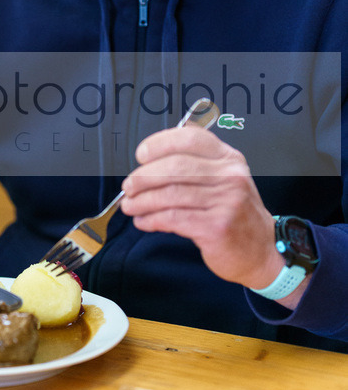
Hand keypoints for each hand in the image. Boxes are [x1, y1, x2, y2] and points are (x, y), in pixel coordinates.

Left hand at [119, 127, 283, 289]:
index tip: (141, 155)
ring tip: (130, 206)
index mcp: (228, 158)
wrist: (261, 251)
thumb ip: (194, 165)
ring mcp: (226, 201)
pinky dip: (152, 219)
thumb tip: (149, 162)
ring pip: (171, 194)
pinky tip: (144, 221)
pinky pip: (174, 218)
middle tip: (129, 186)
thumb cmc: (234, 214)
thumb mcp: (224, 180)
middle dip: (144, 177)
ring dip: (143, 201)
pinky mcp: (217, 227)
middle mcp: (230, 176)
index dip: (160, 144)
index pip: (190, 138)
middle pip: (176, 166)